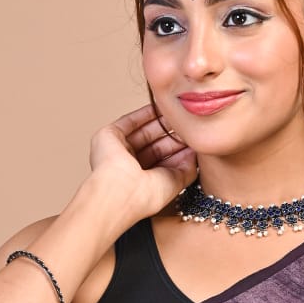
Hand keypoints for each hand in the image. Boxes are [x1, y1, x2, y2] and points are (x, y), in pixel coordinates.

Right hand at [87, 105, 196, 225]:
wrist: (122, 191)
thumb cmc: (145, 195)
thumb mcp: (175, 183)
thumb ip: (187, 168)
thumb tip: (194, 154)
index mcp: (143, 182)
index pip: (164, 161)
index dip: (180, 150)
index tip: (194, 140)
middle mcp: (129, 167)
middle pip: (155, 145)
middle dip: (173, 135)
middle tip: (189, 123)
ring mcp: (119, 151)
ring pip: (144, 131)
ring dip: (161, 122)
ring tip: (179, 113)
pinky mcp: (109, 136)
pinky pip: (130, 121)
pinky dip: (146, 113)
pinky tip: (162, 106)